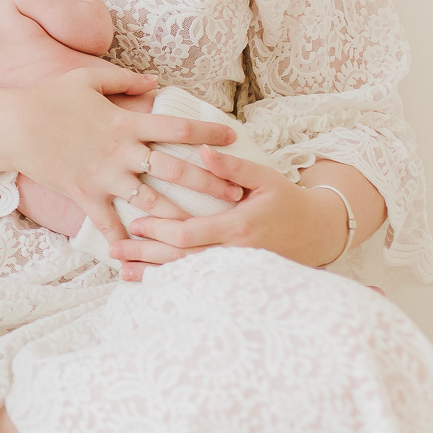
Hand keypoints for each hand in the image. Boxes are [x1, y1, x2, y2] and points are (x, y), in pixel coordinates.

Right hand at [7, 71, 242, 248]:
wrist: (14, 125)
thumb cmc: (49, 97)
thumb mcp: (87, 79)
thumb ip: (124, 79)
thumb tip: (154, 81)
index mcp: (125, 123)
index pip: (177, 129)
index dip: (208, 133)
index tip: (234, 138)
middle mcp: (121, 152)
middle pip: (174, 169)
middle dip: (208, 182)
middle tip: (236, 194)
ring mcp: (104, 176)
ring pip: (150, 201)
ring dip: (179, 216)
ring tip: (204, 230)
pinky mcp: (84, 194)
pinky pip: (108, 222)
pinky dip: (124, 240)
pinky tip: (141, 255)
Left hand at [114, 146, 349, 280]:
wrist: (318, 233)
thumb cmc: (287, 200)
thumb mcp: (265, 178)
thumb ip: (232, 167)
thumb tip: (202, 149)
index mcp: (239, 227)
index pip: (191, 233)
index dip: (161, 231)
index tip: (135, 223)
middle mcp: (234, 254)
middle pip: (181, 260)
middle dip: (146, 255)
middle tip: (115, 251)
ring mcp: (235, 271)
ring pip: (187, 276)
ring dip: (153, 274)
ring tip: (122, 271)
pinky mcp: (234, 278)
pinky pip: (197, 283)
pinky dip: (170, 283)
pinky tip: (147, 283)